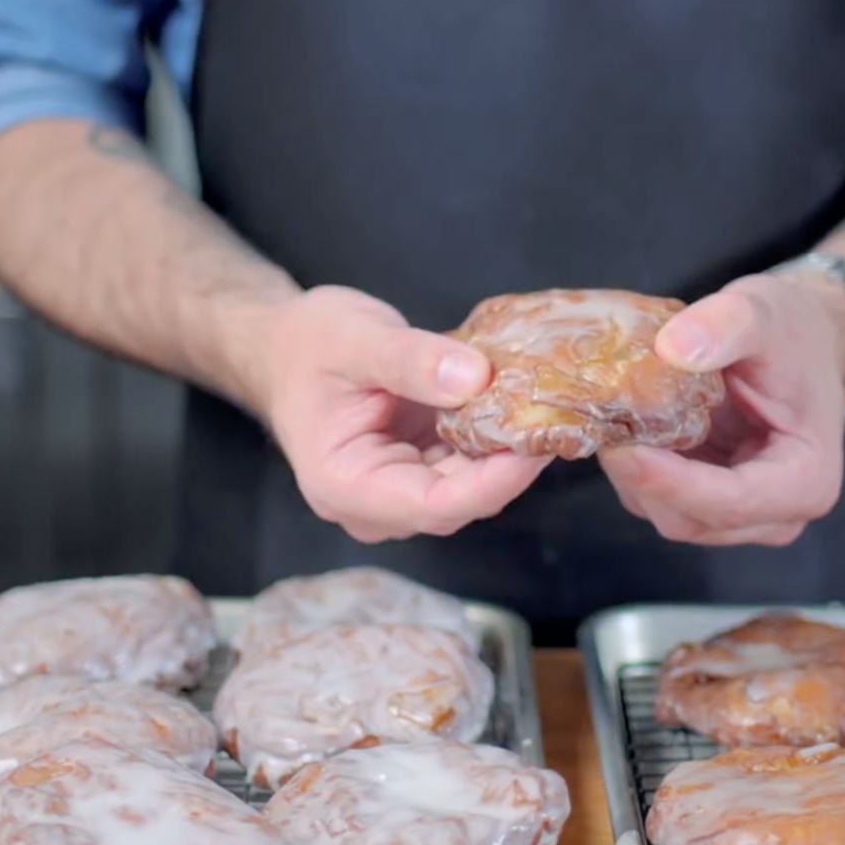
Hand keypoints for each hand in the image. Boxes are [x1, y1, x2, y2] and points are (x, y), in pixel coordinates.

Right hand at [250, 286, 550, 542]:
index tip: (537, 440)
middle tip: (556, 410)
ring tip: (545, 402)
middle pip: (461, 501)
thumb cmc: (307, 345)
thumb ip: (410, 360)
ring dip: (508, 448)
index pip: (434, 504)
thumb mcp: (354, 339)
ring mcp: (401, 491)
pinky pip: (470, 465)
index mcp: (345, 486)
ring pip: (472, 486)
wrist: (288, 348)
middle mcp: (375, 505)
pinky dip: (497, 436)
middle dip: (510, 461)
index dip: (494, 480)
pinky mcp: (422, 471)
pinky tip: (522, 402)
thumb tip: (475, 378)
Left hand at [598, 270, 844, 546]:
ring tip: (612, 418)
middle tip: (602, 422)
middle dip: (641, 477)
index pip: (730, 503)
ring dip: (633, 473)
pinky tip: (626, 426)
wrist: (805, 338)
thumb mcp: (764, 312)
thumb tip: (671, 348)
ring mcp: (744, 514)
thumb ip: (725, 325)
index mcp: (807, 480)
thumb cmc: (794, 330)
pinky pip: (662, 498)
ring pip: (669, 514)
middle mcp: (778, 513)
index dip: (670, 483)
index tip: (622, 450)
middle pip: (692, 519)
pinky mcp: (711, 500)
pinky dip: (638, 468)